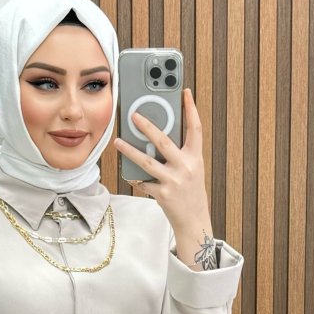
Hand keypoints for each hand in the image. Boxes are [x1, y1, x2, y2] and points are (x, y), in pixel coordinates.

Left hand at [113, 86, 210, 242]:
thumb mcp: (191, 169)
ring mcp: (174, 181)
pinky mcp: (163, 194)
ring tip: (118, 142)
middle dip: (147, 126)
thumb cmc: (190, 192)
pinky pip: (143, 182)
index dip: (191, 109)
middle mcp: (186, 167)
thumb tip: (155, 138)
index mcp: (195, 158)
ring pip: (147, 161)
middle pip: (164, 141)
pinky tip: (129, 173)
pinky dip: (135, 177)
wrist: (194, 221)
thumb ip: (178, 154)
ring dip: (130, 151)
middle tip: (133, 115)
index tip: (185, 92)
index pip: (195, 128)